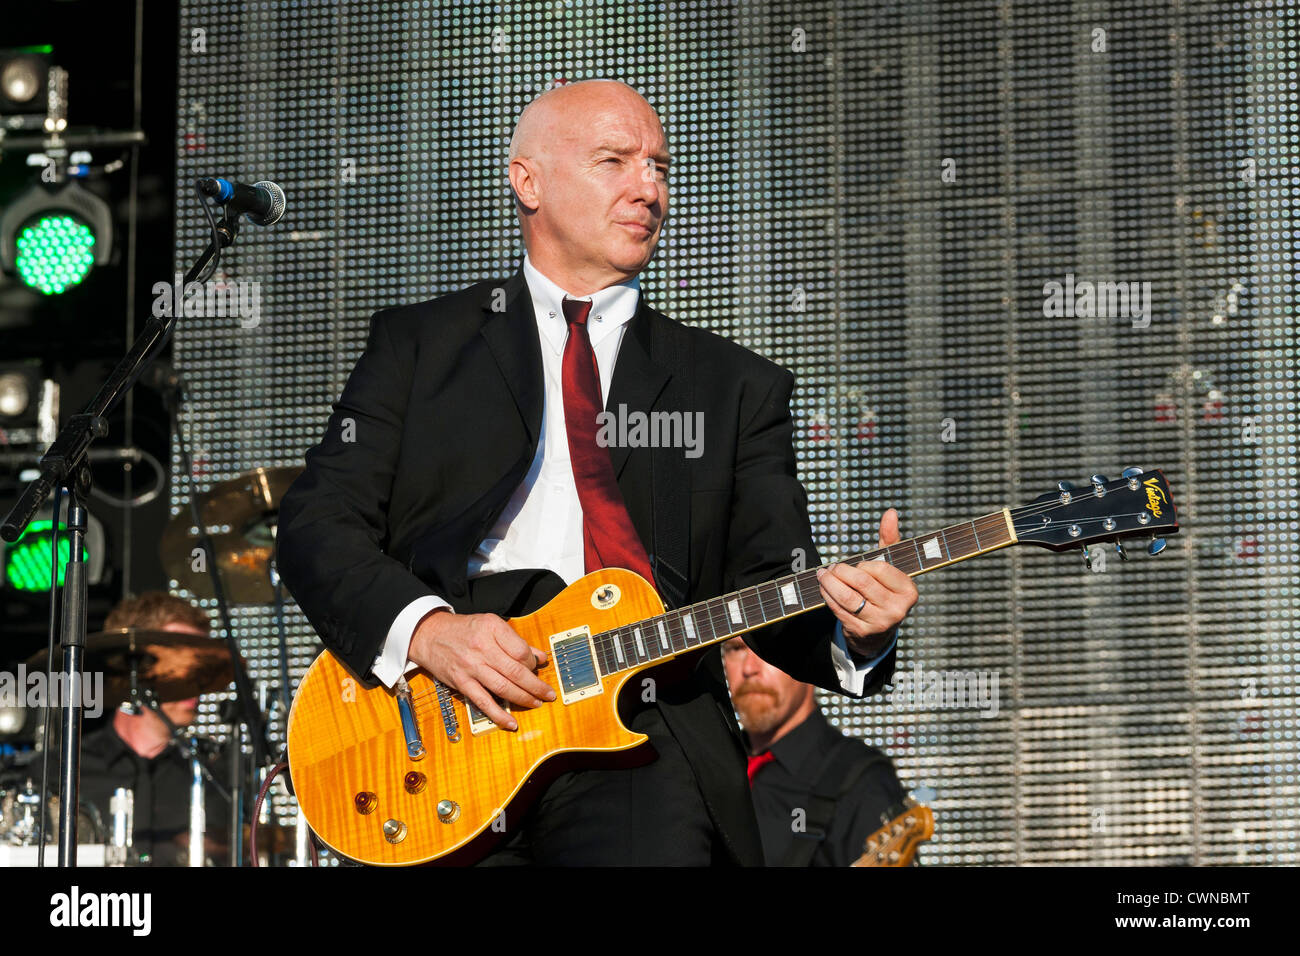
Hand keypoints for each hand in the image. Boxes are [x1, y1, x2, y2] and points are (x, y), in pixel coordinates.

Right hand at [407, 609, 554, 730]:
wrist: (429, 634)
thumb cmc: (464, 629)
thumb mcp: (491, 625)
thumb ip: (516, 641)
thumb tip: (540, 657)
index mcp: (492, 628)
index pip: (521, 651)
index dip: (533, 663)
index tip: (536, 667)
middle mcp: (482, 647)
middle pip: (516, 671)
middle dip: (536, 686)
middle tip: (548, 694)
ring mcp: (471, 666)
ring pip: (503, 687)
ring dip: (523, 699)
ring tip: (536, 703)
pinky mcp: (461, 682)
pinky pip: (483, 702)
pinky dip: (499, 714)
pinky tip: (511, 722)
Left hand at [816, 508, 917, 656]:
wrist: (879, 630)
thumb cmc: (884, 589)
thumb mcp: (891, 565)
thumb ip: (890, 539)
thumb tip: (890, 512)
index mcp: (909, 590)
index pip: (880, 568)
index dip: (863, 564)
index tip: (856, 563)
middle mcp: (898, 609)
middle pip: (861, 582)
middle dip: (841, 571)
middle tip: (831, 567)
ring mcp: (880, 623)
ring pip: (847, 598)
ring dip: (829, 584)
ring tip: (822, 575)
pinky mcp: (862, 632)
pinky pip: (839, 610)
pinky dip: (828, 597)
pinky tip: (824, 590)